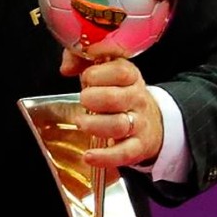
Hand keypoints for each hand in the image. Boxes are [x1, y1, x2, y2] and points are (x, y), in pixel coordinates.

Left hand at [61, 46, 161, 169]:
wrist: (150, 123)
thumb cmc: (118, 95)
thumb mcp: (105, 72)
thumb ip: (81, 60)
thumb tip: (66, 67)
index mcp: (130, 77)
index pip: (120, 71)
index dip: (99, 73)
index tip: (87, 77)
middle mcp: (136, 99)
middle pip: (116, 98)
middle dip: (93, 99)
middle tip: (84, 100)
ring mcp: (138, 123)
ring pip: (118, 125)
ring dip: (95, 125)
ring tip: (82, 122)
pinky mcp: (138, 147)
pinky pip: (123, 153)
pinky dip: (105, 157)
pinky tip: (89, 155)